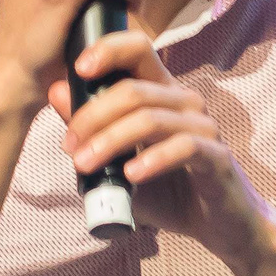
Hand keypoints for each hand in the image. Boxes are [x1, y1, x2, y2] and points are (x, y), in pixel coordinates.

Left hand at [56, 25, 275, 261]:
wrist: (218, 226)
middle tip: (69, 146)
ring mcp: (204, 126)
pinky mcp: (216, 155)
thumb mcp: (119, 161)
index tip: (79, 68)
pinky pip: (182, 147)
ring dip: (110, 141)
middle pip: (134, 90)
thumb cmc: (168, 190)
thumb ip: (91, 128)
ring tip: (85, 165)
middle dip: (93, 116)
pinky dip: (152, 160)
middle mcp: (184, 101)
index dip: (109, 50)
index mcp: (162, 93)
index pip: (139, 50)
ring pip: (150, 119)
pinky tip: (131, 176)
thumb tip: (56, 91)